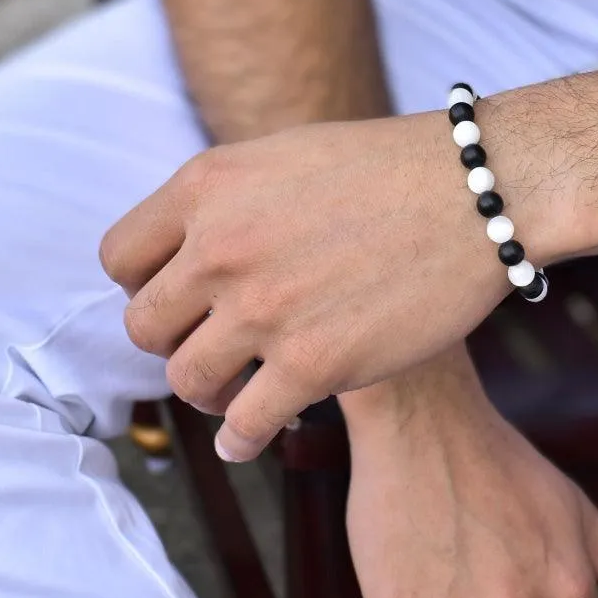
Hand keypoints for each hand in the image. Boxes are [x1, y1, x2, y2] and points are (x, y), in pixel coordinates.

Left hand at [99, 110, 559, 461]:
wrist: (478, 189)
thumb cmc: (393, 169)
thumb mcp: (288, 157)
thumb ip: (229, 203)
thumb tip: (192, 255)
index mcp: (208, 186)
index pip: (119, 258)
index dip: (144, 287)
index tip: (179, 303)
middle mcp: (222, 247)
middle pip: (145, 326)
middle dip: (175, 341)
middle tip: (211, 348)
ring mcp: (266, 309)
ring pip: (189, 379)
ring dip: (209, 392)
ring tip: (236, 394)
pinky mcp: (316, 364)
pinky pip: (245, 426)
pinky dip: (242, 440)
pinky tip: (252, 439)